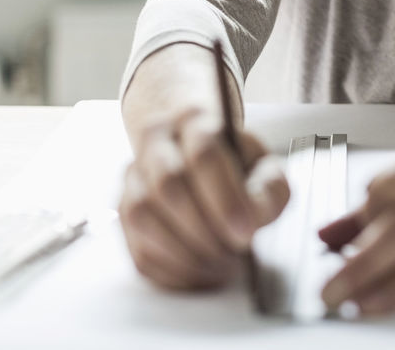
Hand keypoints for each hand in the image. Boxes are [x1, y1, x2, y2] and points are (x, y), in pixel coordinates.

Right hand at [119, 107, 289, 289]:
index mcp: (194, 122)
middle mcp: (156, 143)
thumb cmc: (234, 166)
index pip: (204, 154)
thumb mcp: (264, 167)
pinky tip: (201, 272)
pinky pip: (137, 248)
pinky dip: (172, 270)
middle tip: (235, 252)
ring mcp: (133, 177)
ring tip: (221, 265)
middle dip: (204, 229)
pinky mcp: (123, 212)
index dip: (225, 198)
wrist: (197, 157)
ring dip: (185, 252)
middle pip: (168, 184)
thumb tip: (255, 216)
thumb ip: (271, 188)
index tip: (247, 232)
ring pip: (143, 216)